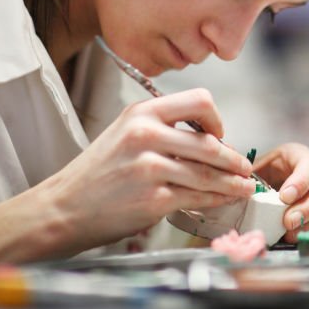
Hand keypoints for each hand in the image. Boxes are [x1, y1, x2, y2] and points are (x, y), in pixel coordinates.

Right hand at [41, 88, 256, 253]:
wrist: (63, 208)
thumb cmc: (97, 173)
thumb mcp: (125, 133)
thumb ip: (163, 129)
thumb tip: (210, 139)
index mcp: (143, 113)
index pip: (200, 101)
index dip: (217, 119)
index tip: (221, 133)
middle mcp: (147, 135)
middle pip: (210, 143)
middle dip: (233, 158)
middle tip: (244, 167)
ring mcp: (151, 167)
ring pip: (208, 173)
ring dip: (233, 182)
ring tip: (245, 186)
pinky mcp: (154, 198)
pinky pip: (198, 196)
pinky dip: (217, 199)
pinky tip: (225, 199)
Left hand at [252, 143, 308, 241]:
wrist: (262, 189)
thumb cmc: (258, 177)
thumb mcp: (252, 170)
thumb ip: (249, 177)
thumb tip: (243, 188)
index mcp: (299, 156)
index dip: (300, 182)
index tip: (284, 197)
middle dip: (307, 208)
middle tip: (288, 221)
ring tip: (290, 233)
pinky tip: (295, 236)